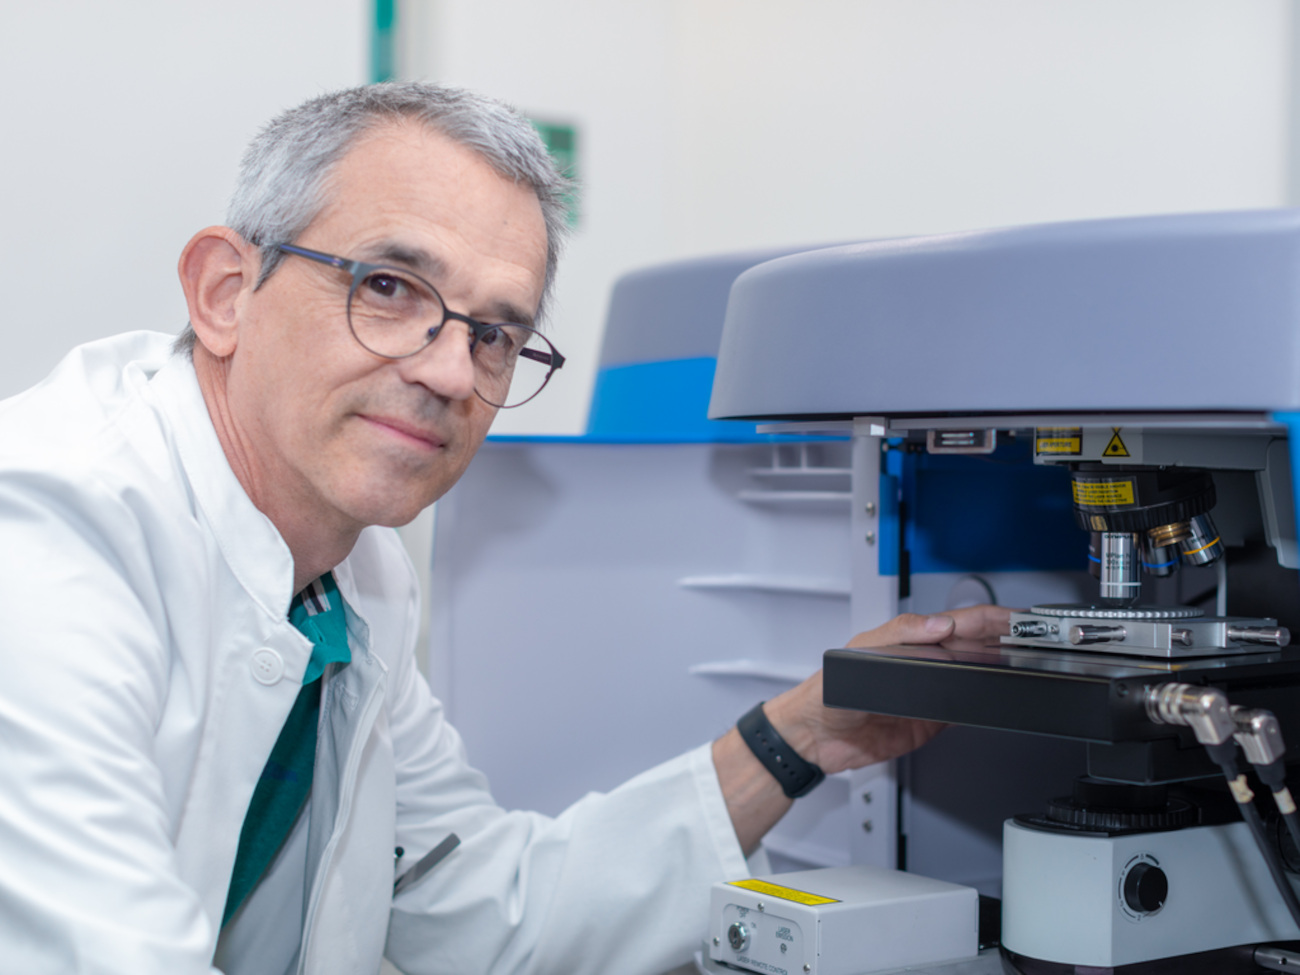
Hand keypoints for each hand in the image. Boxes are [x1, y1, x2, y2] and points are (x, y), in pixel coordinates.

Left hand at [765, 605, 1010, 774]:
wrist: (816, 738)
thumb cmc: (827, 691)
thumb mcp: (861, 654)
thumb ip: (900, 636)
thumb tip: (938, 625)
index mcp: (912, 640)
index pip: (962, 623)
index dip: (994, 619)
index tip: (1020, 617)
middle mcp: (927, 662)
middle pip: (978, 646)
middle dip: (1009, 640)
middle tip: (1040, 640)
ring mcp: (933, 691)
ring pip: (978, 675)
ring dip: (1003, 668)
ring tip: (1033, 663)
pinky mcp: (932, 720)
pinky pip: (966, 708)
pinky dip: (986, 702)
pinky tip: (1001, 698)